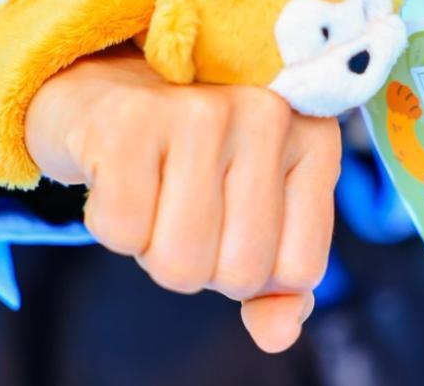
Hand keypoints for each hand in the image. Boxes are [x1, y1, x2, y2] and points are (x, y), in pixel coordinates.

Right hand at [24, 43, 341, 352]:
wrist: (108, 89)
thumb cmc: (193, 161)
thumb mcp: (254, 213)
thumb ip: (279, 282)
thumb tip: (278, 334)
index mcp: (315, 139)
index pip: (298, 271)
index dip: (252, 270)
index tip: (230, 220)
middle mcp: (268, 114)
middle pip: (239, 273)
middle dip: (199, 262)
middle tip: (181, 202)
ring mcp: (201, 111)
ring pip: (180, 262)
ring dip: (153, 246)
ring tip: (152, 188)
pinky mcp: (129, 119)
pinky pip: (124, 234)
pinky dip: (110, 222)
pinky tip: (118, 174)